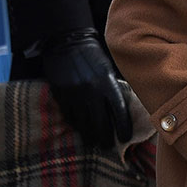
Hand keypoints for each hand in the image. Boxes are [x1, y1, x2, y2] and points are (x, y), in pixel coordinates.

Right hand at [41, 28, 132, 148]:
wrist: (66, 41)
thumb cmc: (93, 56)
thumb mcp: (108, 70)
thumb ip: (114, 90)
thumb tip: (121, 114)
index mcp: (108, 83)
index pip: (119, 113)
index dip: (123, 129)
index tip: (125, 138)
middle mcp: (92, 91)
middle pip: (101, 124)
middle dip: (105, 138)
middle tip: (107, 145)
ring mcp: (74, 94)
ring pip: (83, 124)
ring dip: (89, 136)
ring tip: (93, 141)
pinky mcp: (61, 94)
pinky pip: (69, 116)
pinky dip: (75, 124)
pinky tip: (80, 127)